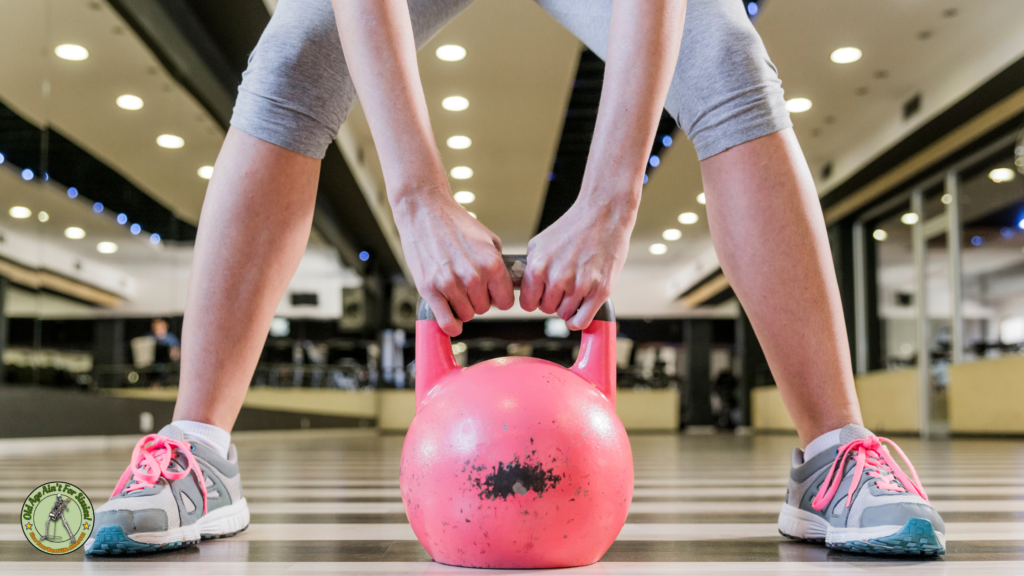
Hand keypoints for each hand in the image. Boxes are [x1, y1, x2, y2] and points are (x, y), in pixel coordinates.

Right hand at [393, 188, 514, 335]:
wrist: (425, 211)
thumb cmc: (454, 223)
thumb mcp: (488, 239)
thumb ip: (498, 263)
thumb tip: (504, 285)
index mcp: (492, 264)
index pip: (505, 302)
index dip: (497, 298)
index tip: (489, 293)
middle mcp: (473, 276)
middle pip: (484, 309)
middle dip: (477, 299)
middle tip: (466, 284)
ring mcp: (451, 284)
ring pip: (466, 315)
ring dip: (462, 307)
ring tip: (454, 289)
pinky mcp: (430, 289)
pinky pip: (447, 322)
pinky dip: (450, 325)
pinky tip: (450, 316)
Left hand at [519, 193, 635, 330]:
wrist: (603, 214)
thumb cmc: (573, 227)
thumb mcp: (539, 243)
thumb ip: (530, 267)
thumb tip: (524, 287)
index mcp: (538, 267)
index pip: (528, 303)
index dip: (534, 299)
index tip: (541, 295)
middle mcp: (557, 278)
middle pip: (546, 309)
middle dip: (552, 300)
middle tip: (562, 286)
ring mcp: (579, 285)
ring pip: (564, 314)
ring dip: (568, 306)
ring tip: (574, 288)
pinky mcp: (600, 290)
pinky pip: (581, 321)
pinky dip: (578, 321)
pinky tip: (578, 312)